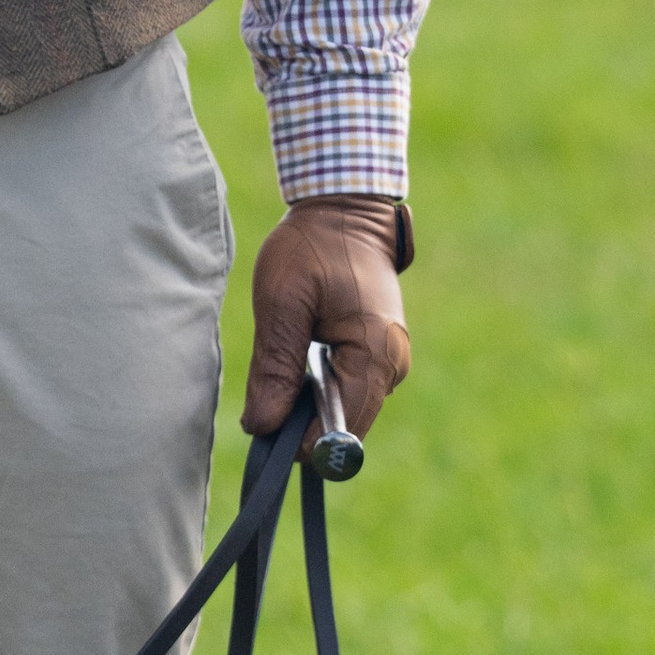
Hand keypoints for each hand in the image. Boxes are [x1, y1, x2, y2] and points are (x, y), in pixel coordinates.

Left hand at [242, 197, 412, 446]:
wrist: (345, 213)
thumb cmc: (311, 248)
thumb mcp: (281, 303)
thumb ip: (274, 368)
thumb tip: (261, 427)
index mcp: (375, 354)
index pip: (341, 432)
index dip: (300, 440)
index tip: (267, 421)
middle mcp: (392, 367)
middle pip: (343, 428)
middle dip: (301, 421)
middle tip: (269, 383)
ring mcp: (390, 364)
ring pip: (343, 412)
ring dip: (309, 402)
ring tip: (289, 356)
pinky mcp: (380, 358)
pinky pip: (347, 391)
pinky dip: (318, 386)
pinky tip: (302, 354)